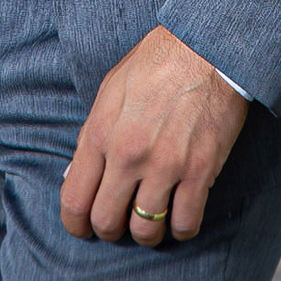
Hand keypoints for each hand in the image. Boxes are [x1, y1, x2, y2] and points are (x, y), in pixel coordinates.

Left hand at [60, 25, 249, 248]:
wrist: (206, 47)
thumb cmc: (156, 62)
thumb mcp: (110, 90)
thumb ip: (92, 134)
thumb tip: (74, 174)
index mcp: (102, 133)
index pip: (75, 201)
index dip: (76, 224)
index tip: (83, 227)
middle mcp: (129, 154)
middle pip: (107, 222)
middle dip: (109, 230)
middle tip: (119, 223)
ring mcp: (165, 165)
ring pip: (146, 231)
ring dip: (146, 233)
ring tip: (151, 219)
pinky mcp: (200, 170)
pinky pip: (186, 224)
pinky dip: (181, 229)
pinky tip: (180, 216)